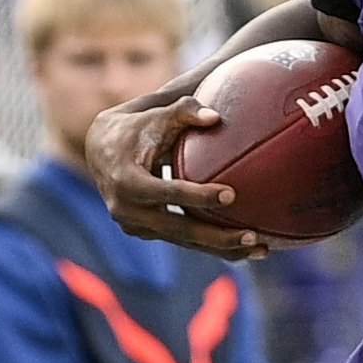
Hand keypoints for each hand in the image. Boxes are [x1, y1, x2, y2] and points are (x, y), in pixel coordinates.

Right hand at [85, 98, 266, 259]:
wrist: (100, 149)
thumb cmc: (136, 128)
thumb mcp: (156, 115)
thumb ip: (184, 111)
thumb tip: (215, 117)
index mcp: (127, 181)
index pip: (167, 193)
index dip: (198, 196)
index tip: (232, 195)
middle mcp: (128, 210)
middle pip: (179, 229)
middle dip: (217, 236)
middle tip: (254, 237)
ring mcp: (137, 225)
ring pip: (184, 241)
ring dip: (222, 249)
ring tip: (262, 250)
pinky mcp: (149, 232)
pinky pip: (184, 242)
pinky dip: (213, 247)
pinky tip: (248, 251)